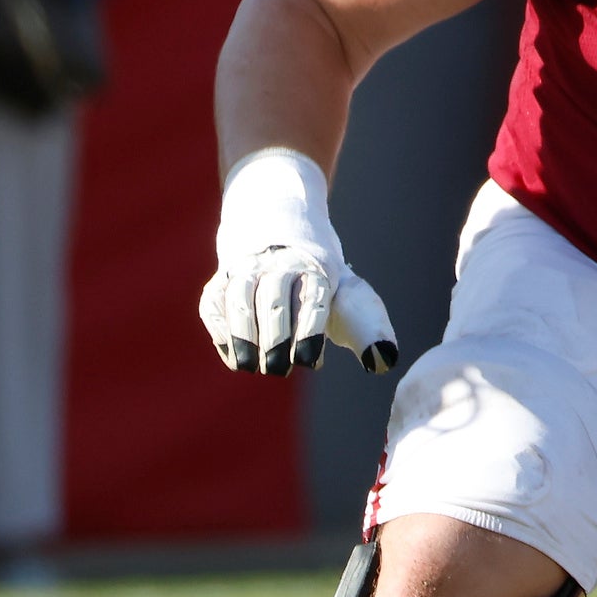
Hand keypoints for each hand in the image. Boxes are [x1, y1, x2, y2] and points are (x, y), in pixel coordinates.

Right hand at [200, 149, 399, 375]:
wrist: (279, 227)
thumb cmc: (321, 279)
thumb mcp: (350, 295)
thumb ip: (368, 329)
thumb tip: (383, 362)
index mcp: (317, 269)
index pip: (313, 300)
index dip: (310, 332)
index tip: (310, 362)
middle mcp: (279, 265)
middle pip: (274, 300)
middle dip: (275, 338)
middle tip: (278, 369)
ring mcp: (246, 270)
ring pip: (240, 299)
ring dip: (243, 335)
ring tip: (250, 367)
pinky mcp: (220, 280)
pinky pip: (214, 303)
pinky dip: (220, 329)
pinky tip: (233, 356)